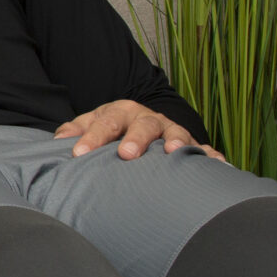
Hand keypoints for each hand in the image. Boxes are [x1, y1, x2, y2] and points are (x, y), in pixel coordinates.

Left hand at [56, 100, 222, 160]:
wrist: (141, 122)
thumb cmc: (113, 128)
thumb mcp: (93, 123)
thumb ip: (76, 131)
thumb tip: (57, 142)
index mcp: (122, 112)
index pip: (106, 122)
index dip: (92, 137)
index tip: (79, 154)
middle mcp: (148, 119)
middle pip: (143, 125)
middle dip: (136, 139)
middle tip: (126, 155)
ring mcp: (172, 131)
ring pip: (176, 133)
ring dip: (176, 141)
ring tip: (173, 152)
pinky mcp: (191, 145)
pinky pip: (204, 150)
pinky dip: (212, 156)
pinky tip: (219, 165)